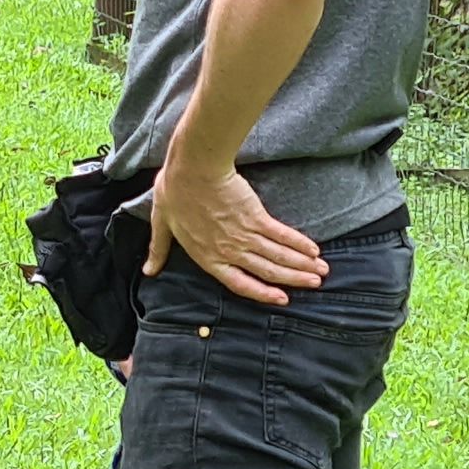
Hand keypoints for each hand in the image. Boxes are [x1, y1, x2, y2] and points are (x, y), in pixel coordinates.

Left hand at [143, 162, 327, 303]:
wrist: (193, 168)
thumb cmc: (174, 191)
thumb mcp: (160, 223)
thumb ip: (159, 249)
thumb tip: (148, 271)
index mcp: (207, 257)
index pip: (239, 284)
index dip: (262, 293)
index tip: (281, 299)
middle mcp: (229, 252)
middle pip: (266, 272)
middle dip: (293, 280)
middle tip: (314, 284)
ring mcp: (244, 236)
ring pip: (278, 257)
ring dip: (301, 265)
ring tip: (320, 272)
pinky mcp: (256, 217)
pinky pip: (281, 235)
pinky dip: (298, 244)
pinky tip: (313, 250)